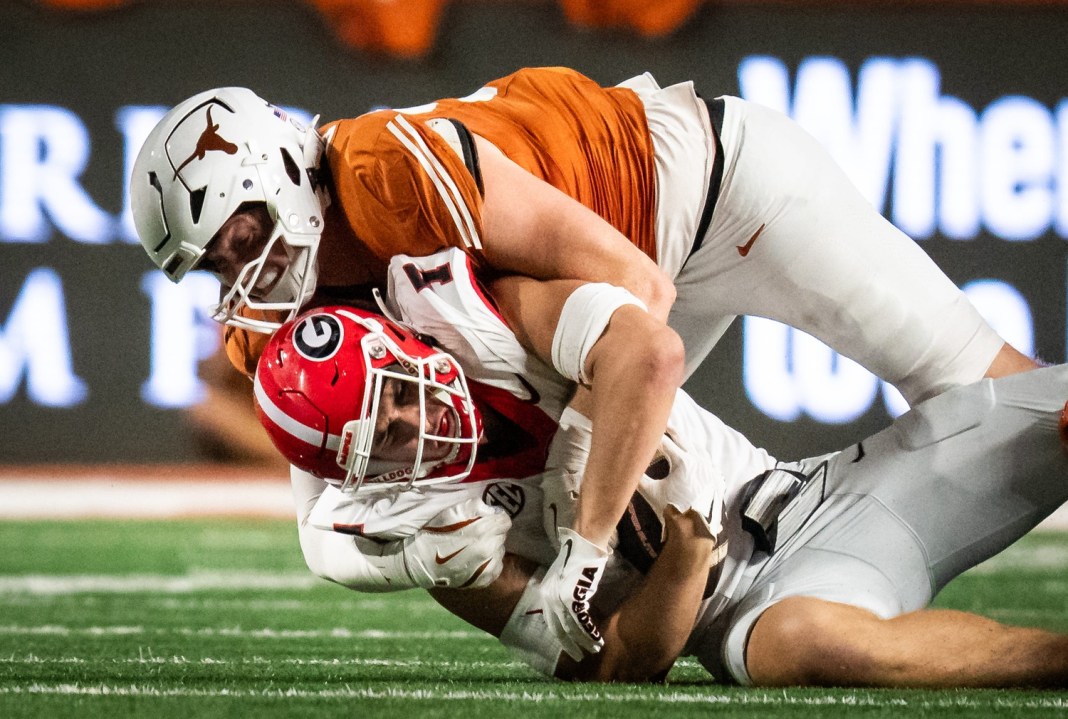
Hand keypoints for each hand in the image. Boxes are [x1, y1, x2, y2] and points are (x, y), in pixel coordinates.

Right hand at [400, 497, 510, 588]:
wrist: (420, 562)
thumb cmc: (435, 533)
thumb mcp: (453, 511)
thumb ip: (476, 506)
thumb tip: (493, 510)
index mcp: (482, 530)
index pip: (505, 520)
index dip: (495, 518)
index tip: (486, 520)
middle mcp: (489, 549)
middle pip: (502, 535)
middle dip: (492, 532)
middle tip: (476, 534)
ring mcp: (488, 566)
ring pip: (500, 551)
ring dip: (491, 547)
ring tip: (474, 548)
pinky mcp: (485, 580)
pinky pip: (497, 566)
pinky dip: (490, 563)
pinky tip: (476, 561)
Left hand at [539, 527, 609, 660]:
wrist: (582, 545)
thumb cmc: (575, 559)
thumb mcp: (562, 579)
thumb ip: (562, 595)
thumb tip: (569, 611)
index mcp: (545, 594)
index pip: (551, 622)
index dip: (561, 637)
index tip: (569, 647)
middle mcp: (550, 599)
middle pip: (559, 629)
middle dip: (570, 645)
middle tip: (579, 657)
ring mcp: (561, 599)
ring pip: (572, 628)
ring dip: (584, 641)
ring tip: (593, 650)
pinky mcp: (574, 598)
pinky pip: (582, 621)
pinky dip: (590, 632)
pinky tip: (597, 639)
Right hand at [638, 431, 721, 539]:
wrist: (694, 528)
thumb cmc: (672, 509)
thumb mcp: (651, 492)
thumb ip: (638, 477)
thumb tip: (627, 467)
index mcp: (683, 461)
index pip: (664, 442)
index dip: (653, 437)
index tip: (645, 434)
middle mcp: (698, 459)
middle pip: (682, 438)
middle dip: (669, 431)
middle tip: (660, 425)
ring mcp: (708, 466)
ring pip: (695, 445)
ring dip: (684, 439)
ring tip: (675, 436)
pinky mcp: (714, 474)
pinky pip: (705, 455)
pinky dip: (696, 450)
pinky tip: (692, 451)